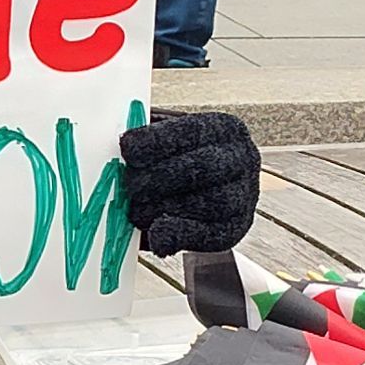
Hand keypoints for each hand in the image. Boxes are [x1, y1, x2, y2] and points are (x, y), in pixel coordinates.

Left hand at [119, 113, 259, 257]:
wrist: (201, 191)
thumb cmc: (176, 157)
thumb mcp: (165, 136)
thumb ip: (147, 137)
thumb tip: (119, 142)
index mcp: (224, 128)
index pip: (192, 131)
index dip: (157, 141)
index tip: (127, 148)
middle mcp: (242, 159)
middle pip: (203, 167)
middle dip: (159, 177)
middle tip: (128, 185)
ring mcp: (245, 195)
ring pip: (212, 203)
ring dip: (166, 208)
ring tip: (135, 211)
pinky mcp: (236, 228)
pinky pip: (211, 235)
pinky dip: (181, 236)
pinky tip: (158, 234)